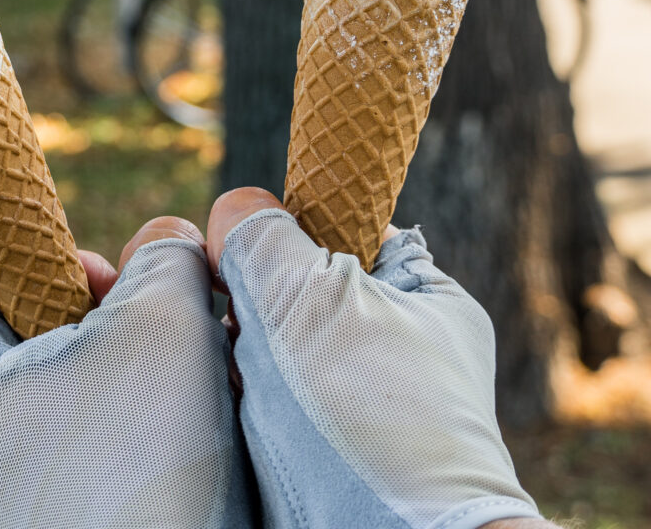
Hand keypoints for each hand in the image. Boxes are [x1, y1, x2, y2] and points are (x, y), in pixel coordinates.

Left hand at [0, 217, 251, 528]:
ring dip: (132, 372)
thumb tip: (168, 241)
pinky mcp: (55, 528)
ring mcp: (6, 501)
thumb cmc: (152, 447)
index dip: (56, 264)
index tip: (116, 281)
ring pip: (72, 393)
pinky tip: (182, 435)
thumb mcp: (163, 310)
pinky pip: (92, 448)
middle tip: (160, 330)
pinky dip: (136, 426)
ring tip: (184, 384)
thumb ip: (163, 252)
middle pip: (34, 337)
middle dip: (108, 321)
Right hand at [207, 188, 542, 528]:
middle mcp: (402, 349)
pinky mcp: (332, 453)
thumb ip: (263, 234)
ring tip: (244, 384)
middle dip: (256, 306)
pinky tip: (240, 418)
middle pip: (300, 291)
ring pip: (278, 351)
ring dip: (245, 359)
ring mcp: (367, 405)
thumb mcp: (304, 297)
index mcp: (425, 297)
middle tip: (243, 331)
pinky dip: (246, 404)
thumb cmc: (363, 418)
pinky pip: (271, 404)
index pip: (344, 228)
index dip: (287, 232)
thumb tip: (237, 208)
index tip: (249, 257)